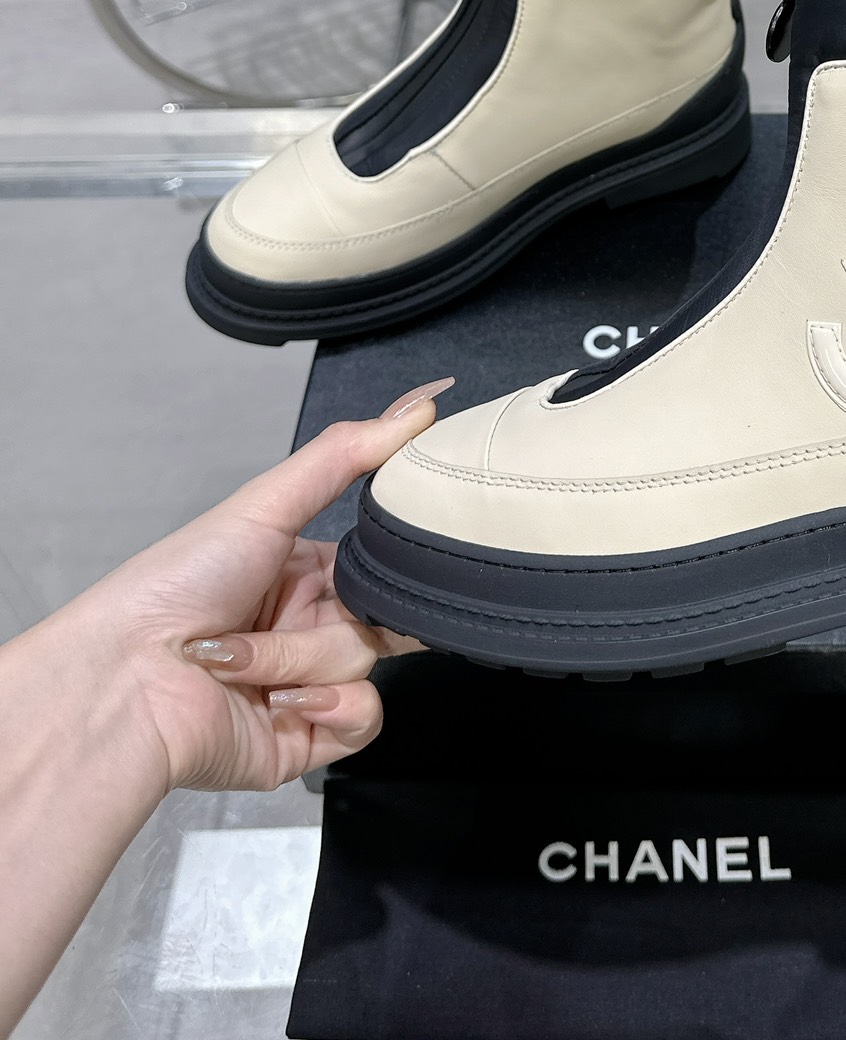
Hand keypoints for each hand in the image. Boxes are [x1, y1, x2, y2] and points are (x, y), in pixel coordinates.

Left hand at [55, 381, 449, 795]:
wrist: (123, 682)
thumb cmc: (176, 586)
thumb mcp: (264, 505)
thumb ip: (345, 455)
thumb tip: (422, 405)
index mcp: (298, 575)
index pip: (376, 568)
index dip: (396, 565)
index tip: (417, 551)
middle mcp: (303, 629)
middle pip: (379, 617)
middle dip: (355, 615)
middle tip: (329, 607)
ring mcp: (306, 686)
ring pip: (365, 663)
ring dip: (303, 659)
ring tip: (242, 660)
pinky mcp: (304, 740)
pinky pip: (362, 720)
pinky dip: (330, 708)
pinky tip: (282, 699)